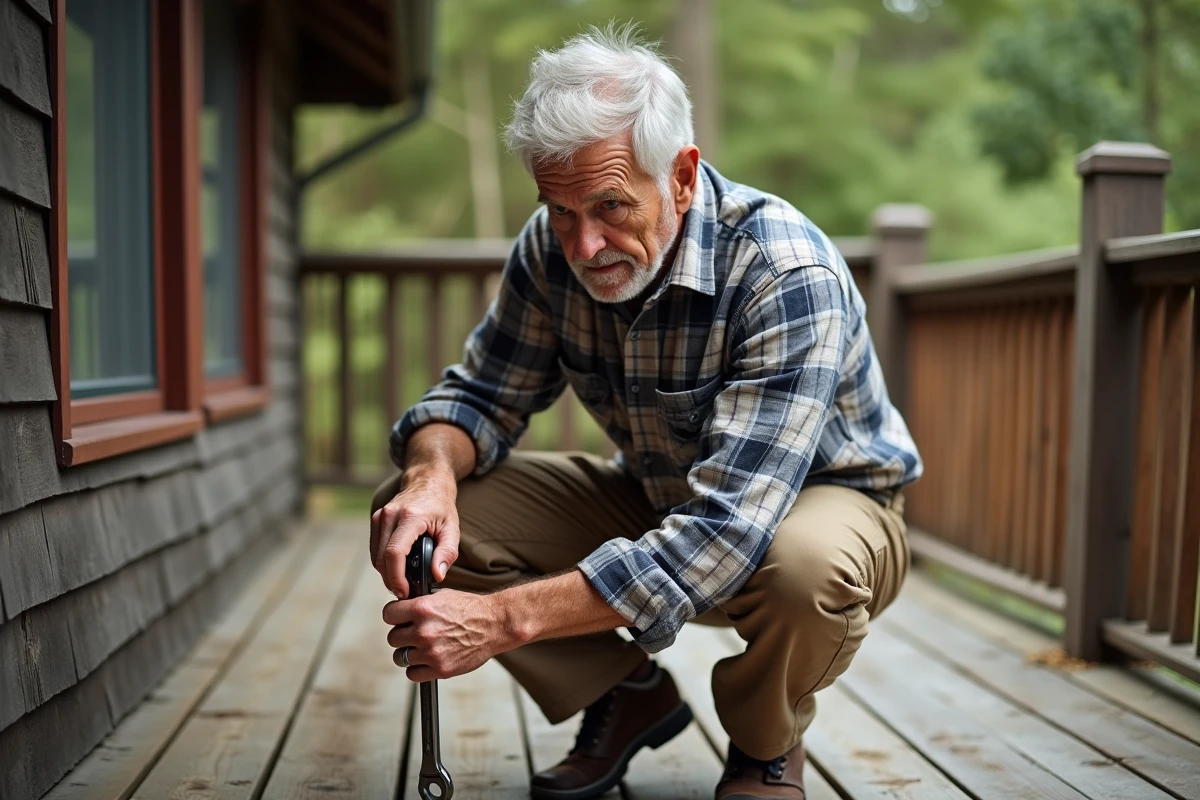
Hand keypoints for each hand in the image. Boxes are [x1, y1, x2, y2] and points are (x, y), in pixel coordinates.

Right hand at [369, 467, 459, 597]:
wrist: (427, 481)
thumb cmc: (441, 505)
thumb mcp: (452, 528)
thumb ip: (447, 552)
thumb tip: (437, 575)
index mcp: (410, 517)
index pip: (394, 552)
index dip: (396, 577)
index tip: (405, 591)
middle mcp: (390, 515)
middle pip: (381, 558)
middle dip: (391, 580)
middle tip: (406, 591)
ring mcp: (380, 516)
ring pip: (375, 556)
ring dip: (387, 573)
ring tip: (403, 582)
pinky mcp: (376, 519)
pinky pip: (375, 549)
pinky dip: (384, 562)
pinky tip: (397, 568)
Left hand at [384, 589, 513, 681]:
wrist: (495, 624)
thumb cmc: (470, 609)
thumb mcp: (441, 596)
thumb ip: (419, 605)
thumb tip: (401, 611)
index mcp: (422, 609)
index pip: (388, 614)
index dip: (394, 616)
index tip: (400, 618)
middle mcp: (424, 631)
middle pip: (392, 638)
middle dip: (402, 635)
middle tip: (414, 634)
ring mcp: (431, 652)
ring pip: (400, 657)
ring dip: (408, 653)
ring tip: (421, 648)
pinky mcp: (440, 669)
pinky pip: (412, 674)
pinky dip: (417, 669)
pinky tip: (426, 660)